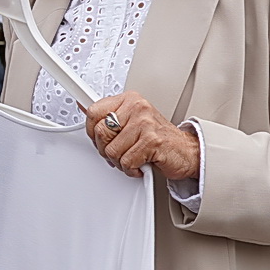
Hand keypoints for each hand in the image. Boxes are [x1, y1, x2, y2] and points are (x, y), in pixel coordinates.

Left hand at [84, 91, 200, 179]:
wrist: (187, 151)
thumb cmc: (158, 138)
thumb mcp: (131, 121)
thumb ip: (108, 115)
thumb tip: (82, 105)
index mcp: (130, 100)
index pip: (94, 112)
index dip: (92, 131)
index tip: (100, 138)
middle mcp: (137, 107)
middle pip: (100, 133)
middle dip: (105, 149)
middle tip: (119, 152)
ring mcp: (145, 123)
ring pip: (111, 150)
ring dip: (119, 162)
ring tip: (132, 157)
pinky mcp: (152, 141)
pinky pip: (126, 161)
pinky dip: (131, 169)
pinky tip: (140, 163)